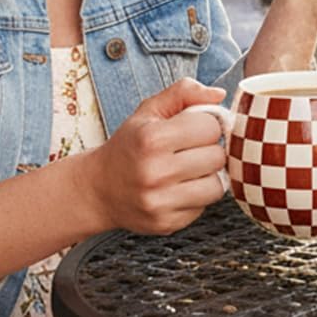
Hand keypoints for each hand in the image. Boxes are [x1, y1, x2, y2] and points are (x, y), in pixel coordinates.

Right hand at [85, 77, 228, 234]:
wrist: (97, 189)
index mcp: (152, 139)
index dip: (207, 124)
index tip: (194, 128)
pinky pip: (203, 208)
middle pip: (217, 157)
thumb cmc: (129, 145)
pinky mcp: (166, 223)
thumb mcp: (149, 110)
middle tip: (192, 149)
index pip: (211, 127)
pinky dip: (197, 197)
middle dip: (209, 149)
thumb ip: (184, 92)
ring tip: (189, 170)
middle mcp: (155, 173)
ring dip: (208, 176)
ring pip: (217, 186)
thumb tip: (219, 94)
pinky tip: (178, 189)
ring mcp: (160, 202)